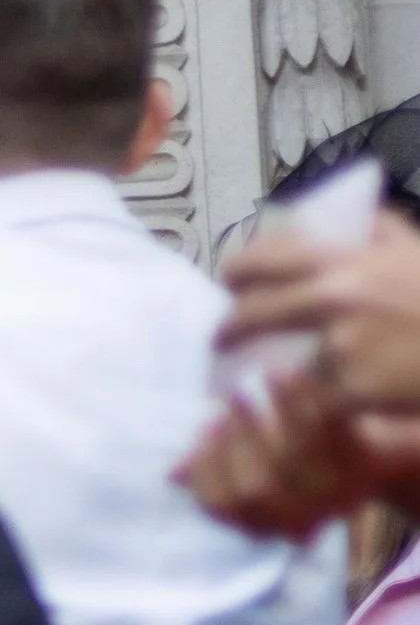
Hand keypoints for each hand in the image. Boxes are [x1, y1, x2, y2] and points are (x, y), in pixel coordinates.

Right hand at [179, 382, 371, 539]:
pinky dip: (310, 398)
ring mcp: (332, 497)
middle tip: (233, 398)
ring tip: (264, 374)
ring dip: (275, 410)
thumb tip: (172, 473)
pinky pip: (333, 430)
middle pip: (256, 488)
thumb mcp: (252, 470)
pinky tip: (295, 371)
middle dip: (239, 438)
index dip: (207, 467)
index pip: (220, 505)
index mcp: (262, 527)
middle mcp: (297, 523)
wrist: (377, 462)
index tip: (206, 426)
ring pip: (295, 456)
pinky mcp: (364, 466)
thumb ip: (214, 472)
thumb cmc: (299, 462)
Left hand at [215, 207, 419, 420]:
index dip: (237, 273)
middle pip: (249, 315)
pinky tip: (291, 409)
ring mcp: (338, 347)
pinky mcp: (348, 391)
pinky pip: (305, 402)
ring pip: (272, 363)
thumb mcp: (415, 250)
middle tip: (223, 339)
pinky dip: (296, 406)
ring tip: (254, 378)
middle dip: (229, 330)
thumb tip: (350, 214)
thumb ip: (379, 229)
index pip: (262, 260)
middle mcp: (333, 299)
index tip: (229, 282)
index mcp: (345, 259)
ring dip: (262, 373)